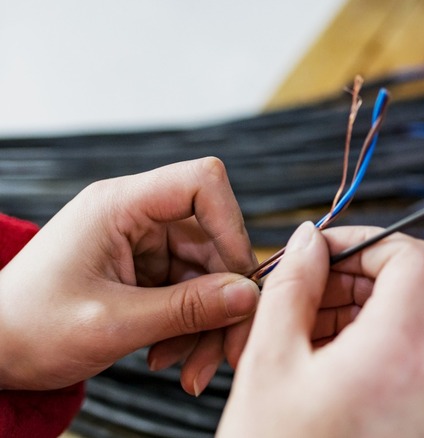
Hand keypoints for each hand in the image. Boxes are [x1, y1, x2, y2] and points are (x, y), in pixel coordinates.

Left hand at [0, 157, 259, 392]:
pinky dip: (191, 330)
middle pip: (214, 242)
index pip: (202, 184)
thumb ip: (186, 309)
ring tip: (191, 370)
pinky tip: (170, 358)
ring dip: (209, 325)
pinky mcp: (146, 272)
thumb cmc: (30, 328)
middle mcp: (137, 217)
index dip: (231, 227)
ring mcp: (143, 245)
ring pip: (208, 275)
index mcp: (119, 206)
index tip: (239, 282)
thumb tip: (248, 296)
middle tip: (228, 353)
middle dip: (225, 300)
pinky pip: (191, 294)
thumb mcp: (113, 324)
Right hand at [217, 223, 423, 436]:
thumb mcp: (268, 361)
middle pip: (420, 285)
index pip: (414, 258)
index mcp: (400, 356)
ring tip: (308, 326)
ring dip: (366, 305)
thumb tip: (310, 239)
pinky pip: (415, 354)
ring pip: (418, 317)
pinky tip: (326, 354)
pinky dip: (376, 338)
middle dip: (362, 274)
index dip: (368, 242)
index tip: (326, 250)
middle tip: (310, 286)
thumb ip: (293, 285)